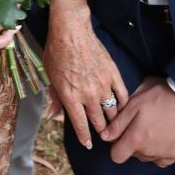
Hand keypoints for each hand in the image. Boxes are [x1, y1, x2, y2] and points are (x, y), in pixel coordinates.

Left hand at [43, 14, 127, 149]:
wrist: (71, 30)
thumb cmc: (56, 51)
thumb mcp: (50, 76)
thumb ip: (54, 97)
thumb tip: (52, 113)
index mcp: (71, 97)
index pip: (81, 125)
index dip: (85, 137)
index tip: (89, 144)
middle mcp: (88, 95)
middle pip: (98, 121)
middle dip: (102, 132)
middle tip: (105, 137)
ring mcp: (103, 85)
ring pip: (112, 110)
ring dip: (114, 121)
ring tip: (116, 127)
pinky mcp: (113, 73)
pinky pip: (122, 94)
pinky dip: (124, 104)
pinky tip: (124, 109)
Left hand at [100, 77, 174, 165]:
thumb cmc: (161, 97)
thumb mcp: (135, 104)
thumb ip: (118, 123)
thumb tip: (105, 136)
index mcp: (137, 139)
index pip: (117, 156)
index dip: (116, 146)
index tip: (120, 135)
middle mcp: (150, 152)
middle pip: (134, 156)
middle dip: (132, 144)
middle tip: (138, 125)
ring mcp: (166, 154)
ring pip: (149, 158)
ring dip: (147, 148)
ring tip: (152, 130)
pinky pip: (164, 160)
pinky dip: (161, 152)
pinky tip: (163, 138)